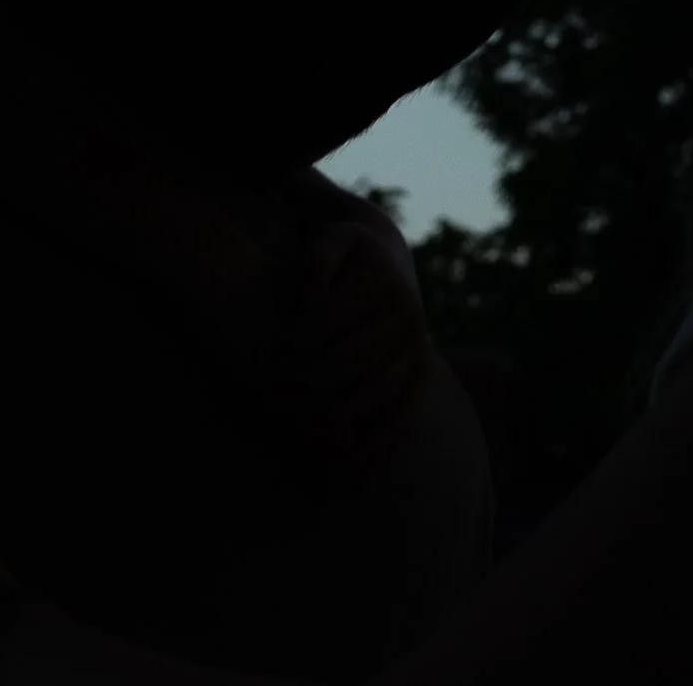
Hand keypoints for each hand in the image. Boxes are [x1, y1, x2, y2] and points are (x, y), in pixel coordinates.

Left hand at [265, 213, 432, 464]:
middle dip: (309, 379)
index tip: (271, 352)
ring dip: (337, 413)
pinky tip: (348, 455)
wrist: (392, 261)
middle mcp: (406, 315)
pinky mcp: (422, 374)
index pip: (332, 317)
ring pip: (377, 391)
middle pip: (352, 358)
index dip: (298, 337)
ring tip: (299, 424)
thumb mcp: (333, 238)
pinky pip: (402, 411)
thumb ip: (316, 259)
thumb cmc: (348, 253)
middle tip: (275, 392)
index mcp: (381, 280)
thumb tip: (310, 299)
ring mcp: (418, 348)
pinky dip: (377, 437)